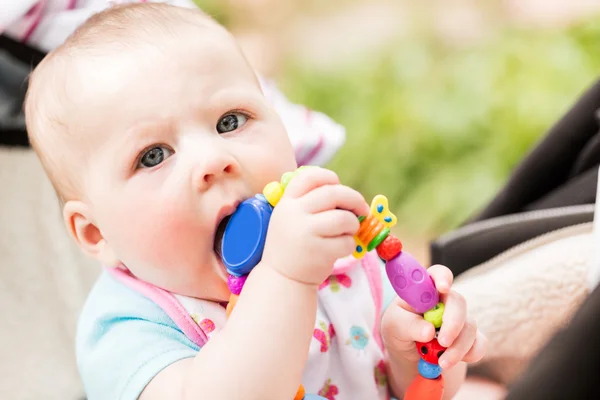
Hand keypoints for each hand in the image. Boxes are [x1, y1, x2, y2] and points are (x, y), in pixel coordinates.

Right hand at [261, 167, 368, 285]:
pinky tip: (341, 249)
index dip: (329, 177)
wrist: (281, 278)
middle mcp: (294, 214)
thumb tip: (348, 194)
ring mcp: (306, 233)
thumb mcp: (290, 218)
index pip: (309, 177)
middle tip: (361, 209)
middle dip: (354, 199)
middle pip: (333, 193)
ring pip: (344, 218)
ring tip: (349, 232)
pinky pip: (347, 242)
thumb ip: (310, 202)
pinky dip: (351, 245)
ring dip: (354, 224)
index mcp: (287, 202)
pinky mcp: (319, 252)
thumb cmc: (293, 245)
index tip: (339, 186)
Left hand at [381, 265, 486, 369]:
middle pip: (458, 302)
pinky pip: (479, 344)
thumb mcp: (393, 325)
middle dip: (453, 323)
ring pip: (470, 327)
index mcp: (425, 289)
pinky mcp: (470, 338)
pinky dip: (469, 355)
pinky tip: (452, 361)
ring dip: (457, 347)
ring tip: (441, 362)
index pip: (437, 274)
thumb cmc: (399, 330)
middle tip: (442, 342)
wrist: (409, 355)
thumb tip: (429, 331)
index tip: (443, 288)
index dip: (442, 277)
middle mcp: (445, 300)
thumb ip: (408, 325)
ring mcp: (460, 319)